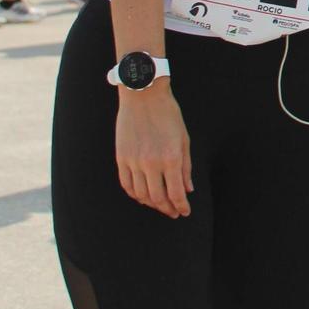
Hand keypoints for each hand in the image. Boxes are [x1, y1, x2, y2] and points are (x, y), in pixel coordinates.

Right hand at [116, 84, 192, 217]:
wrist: (143, 96)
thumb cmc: (168, 115)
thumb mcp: (184, 139)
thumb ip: (186, 167)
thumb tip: (188, 189)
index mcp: (171, 158)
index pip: (176, 193)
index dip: (181, 206)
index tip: (185, 212)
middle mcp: (151, 163)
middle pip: (158, 198)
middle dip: (167, 208)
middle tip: (173, 212)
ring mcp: (134, 161)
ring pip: (141, 194)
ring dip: (151, 204)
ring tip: (159, 205)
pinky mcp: (121, 158)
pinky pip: (126, 184)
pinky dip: (134, 194)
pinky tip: (142, 196)